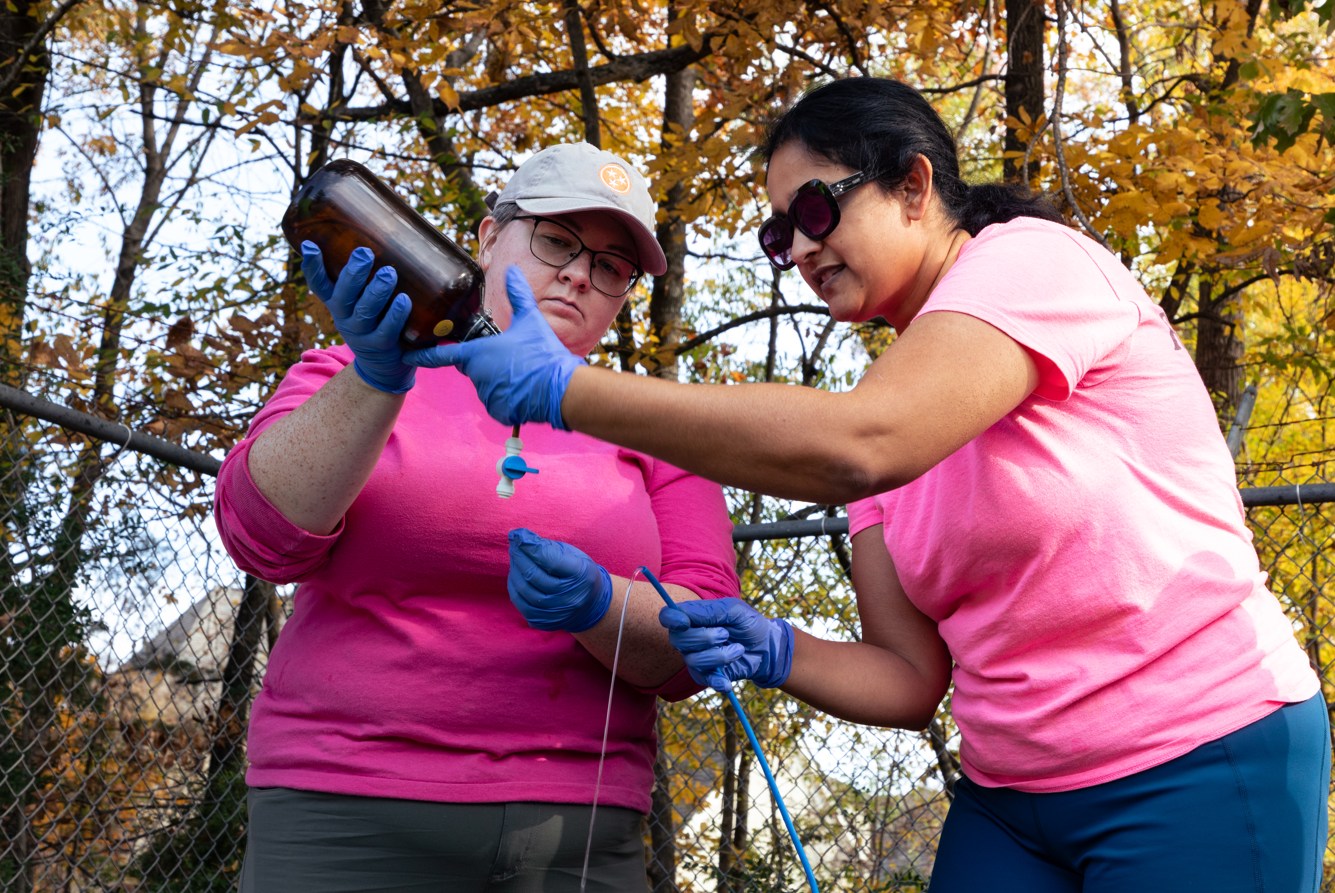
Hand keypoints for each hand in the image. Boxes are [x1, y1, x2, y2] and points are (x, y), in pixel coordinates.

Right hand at [301, 241, 414, 393]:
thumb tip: (389, 235)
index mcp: (337, 303)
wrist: (383, 367)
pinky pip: (386, 331)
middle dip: (353, 273)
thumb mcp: (363, 301)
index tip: (311, 245)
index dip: (312, 267)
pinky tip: (404, 300)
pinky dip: (395, 315)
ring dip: (376, 291)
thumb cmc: (377, 321)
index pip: (319, 284)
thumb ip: (368, 278)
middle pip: (343, 295)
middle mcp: (344, 317)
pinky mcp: (381, 347)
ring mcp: (361, 334)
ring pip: (364, 311)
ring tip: (389, 273)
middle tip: (365, 252)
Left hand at [402, 266, 581, 428]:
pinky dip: (510, 400)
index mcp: (478, 353)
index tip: (407, 357)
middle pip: (473, 369)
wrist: (561, 389)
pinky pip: (499, 404)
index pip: (443, 355)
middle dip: (486, 364)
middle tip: (512, 359)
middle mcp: (477, 376)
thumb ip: (518, 295)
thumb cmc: (542, 353)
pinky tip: (527, 392)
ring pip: (487, 387)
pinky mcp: (499, 412)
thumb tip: (513, 270)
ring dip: (500, 382)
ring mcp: (487, 396)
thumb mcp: (530, 320)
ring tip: (524, 375)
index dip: (423, 356)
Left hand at [507, 528, 611, 632]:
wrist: (590, 606)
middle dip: (519, 554)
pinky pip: (519, 601)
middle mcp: (568, 598)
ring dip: (514, 568)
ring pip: (523, 588)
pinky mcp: (542, 622)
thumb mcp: (573, 555)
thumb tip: (522, 537)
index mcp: (581, 576)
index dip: (530, 545)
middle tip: (513, 541)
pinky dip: (514, 584)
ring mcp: (554, 613)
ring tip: (515, 554)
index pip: (550, 560)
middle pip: (534, 574)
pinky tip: (515, 573)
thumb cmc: (579, 574)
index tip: (518, 533)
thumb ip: (549, 547)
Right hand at [659, 598, 793, 690]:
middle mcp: (689, 638)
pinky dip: (716, 680)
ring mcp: (695, 657)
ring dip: (719, 656)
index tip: (685, 622)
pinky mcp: (706, 675)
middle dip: (704, 637)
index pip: (668, 617)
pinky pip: (703, 679)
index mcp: (692, 617)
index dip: (671, 619)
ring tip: (739, 650)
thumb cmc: (748, 623)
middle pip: (678, 640)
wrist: (766, 648)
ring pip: (693, 660)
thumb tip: (682, 615)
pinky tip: (727, 681)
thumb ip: (709, 611)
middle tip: (725, 634)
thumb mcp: (734, 610)